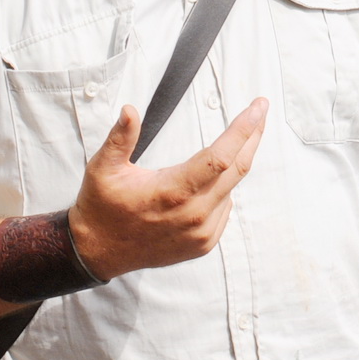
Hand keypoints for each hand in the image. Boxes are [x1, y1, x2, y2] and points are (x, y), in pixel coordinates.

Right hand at [67, 97, 267, 279]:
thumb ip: (121, 138)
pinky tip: (207, 182)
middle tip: (260, 113)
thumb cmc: (102, 206)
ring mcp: (201, 232)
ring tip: (229, 143)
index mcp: (173, 191)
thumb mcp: (103, 168)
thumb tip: (130, 110)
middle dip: (252, 136)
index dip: (243, 130)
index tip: (257, 108)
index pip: (220, 157)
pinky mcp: (203, 244)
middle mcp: (193, 214)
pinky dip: (222, 190)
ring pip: (232, 189)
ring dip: (234, 164)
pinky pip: (224, 209)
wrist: (99, 251)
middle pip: (237, 169)